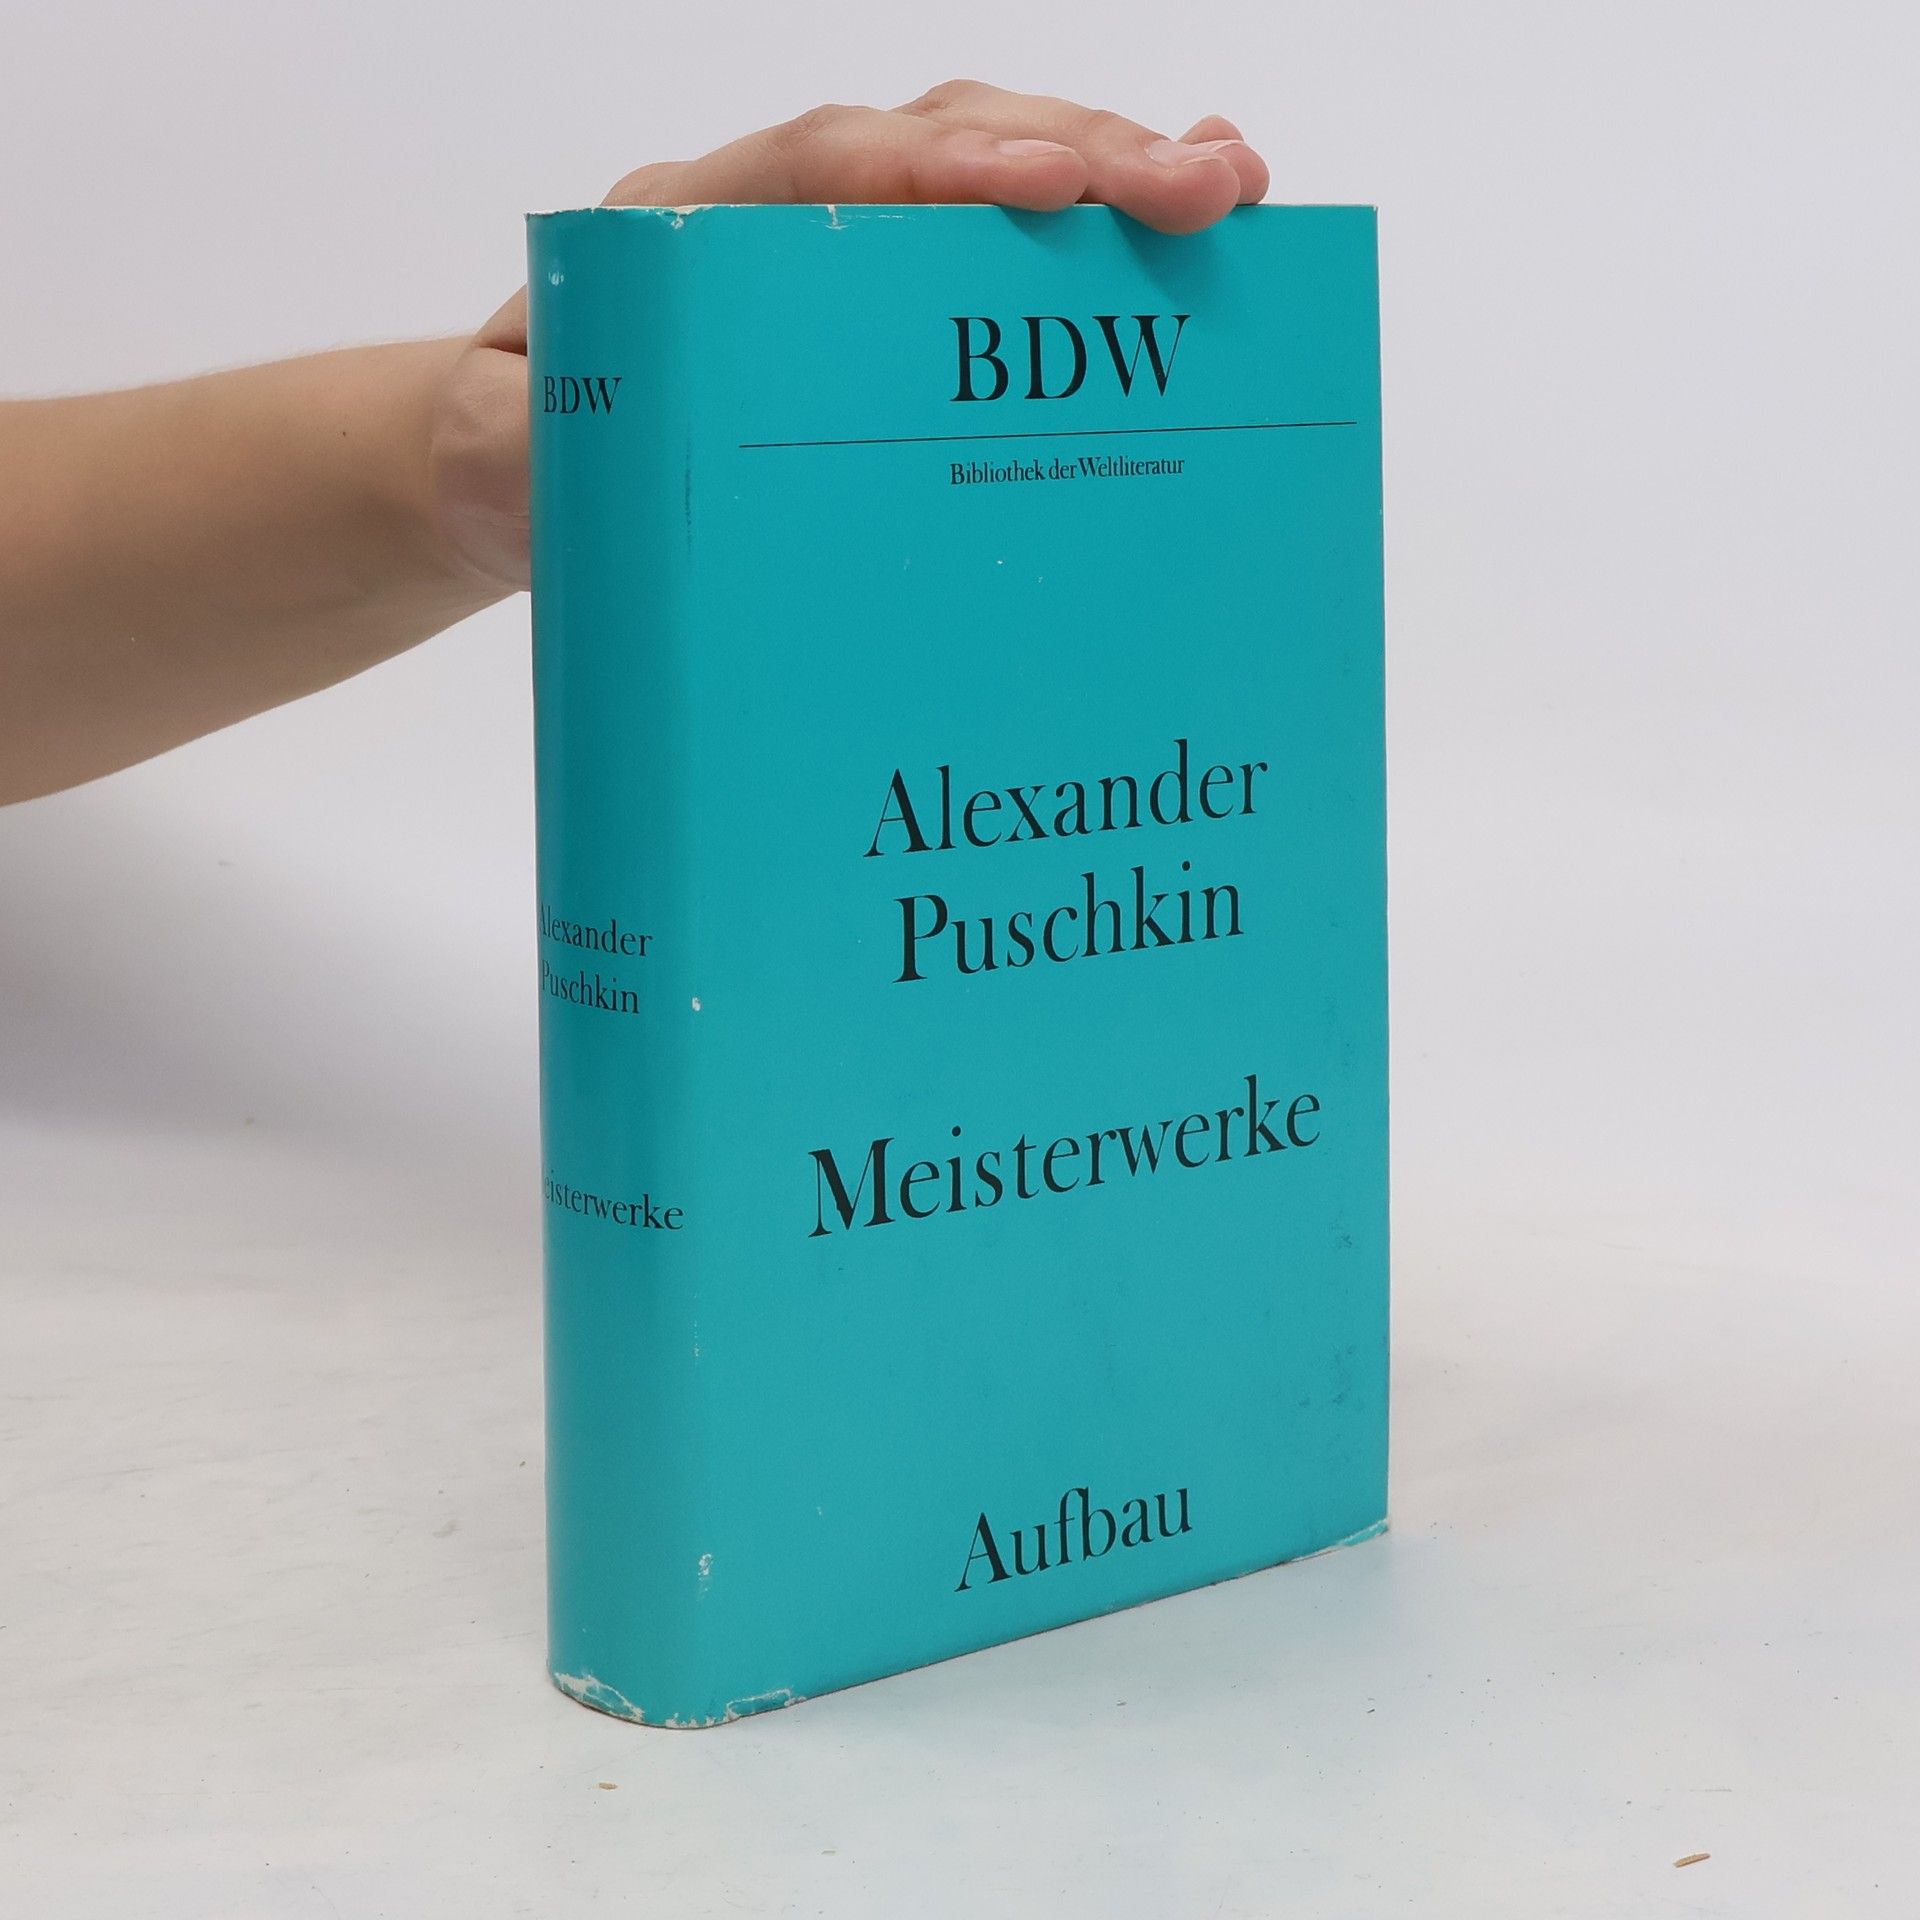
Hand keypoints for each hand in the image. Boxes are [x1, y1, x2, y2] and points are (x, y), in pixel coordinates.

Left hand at [427, 82, 1269, 589]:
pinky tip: (1179, 237)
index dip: (945, 167)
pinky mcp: (886, 312)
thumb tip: (607, 439)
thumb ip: (558, 437)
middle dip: (1081, 153)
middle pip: (942, 143)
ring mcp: (845, 254)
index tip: (1050, 189)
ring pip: (989, 174)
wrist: (518, 468)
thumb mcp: (513, 455)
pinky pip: (996, 251)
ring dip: (1114, 176)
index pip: (831, 165)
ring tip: (1231, 191)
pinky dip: (1090, 238)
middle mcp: (782, 214)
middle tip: (1208, 188)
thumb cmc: (528, 454)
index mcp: (692, 230)